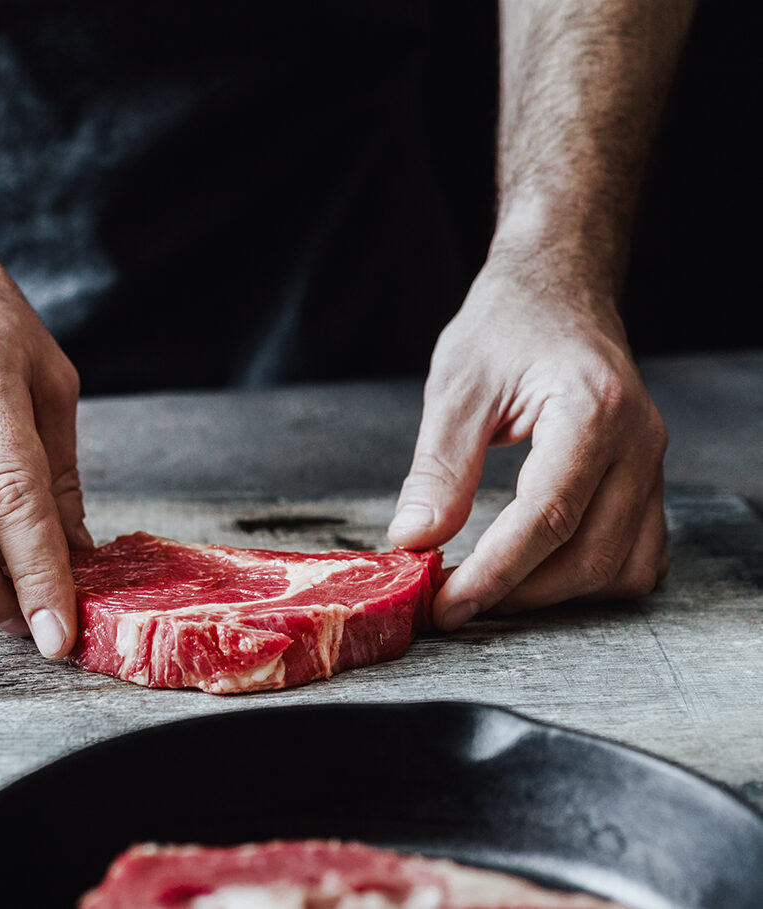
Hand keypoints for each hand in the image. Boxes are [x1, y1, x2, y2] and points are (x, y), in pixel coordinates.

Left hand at [388, 252, 667, 628]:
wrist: (556, 291)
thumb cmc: (507, 324)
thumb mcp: (458, 386)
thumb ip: (440, 467)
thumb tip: (416, 539)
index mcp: (593, 411)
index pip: (547, 517)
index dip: (495, 572)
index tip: (447, 604)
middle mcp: (638, 443)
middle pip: (590, 555)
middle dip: (519, 593)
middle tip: (455, 601)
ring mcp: (651, 464)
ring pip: (622, 568)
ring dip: (555, 595)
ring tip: (491, 590)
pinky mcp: (646, 478)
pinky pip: (638, 554)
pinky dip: (590, 579)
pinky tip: (540, 573)